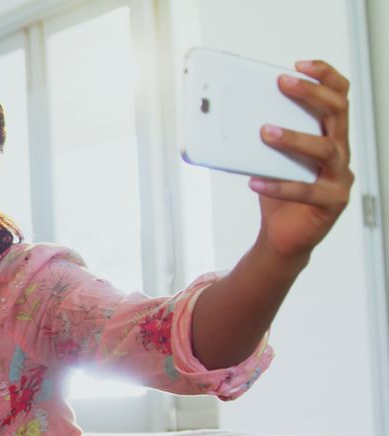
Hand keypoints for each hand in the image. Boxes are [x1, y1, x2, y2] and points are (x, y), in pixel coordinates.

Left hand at [248, 60, 353, 263]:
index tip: (299, 65)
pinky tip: (254, 181)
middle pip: (337, 112)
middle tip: (283, 84)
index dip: (325, 76)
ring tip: (265, 131)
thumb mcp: (270, 157)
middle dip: (310, 94)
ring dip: (294, 137)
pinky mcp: (331, 203)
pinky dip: (278, 185)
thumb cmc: (279, 191)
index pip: (339, 96)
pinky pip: (307, 191)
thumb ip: (262, 136)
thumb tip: (230, 114)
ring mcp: (340, 177)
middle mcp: (341, 152)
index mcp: (330, 135)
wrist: (284, 235)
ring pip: (325, 149)